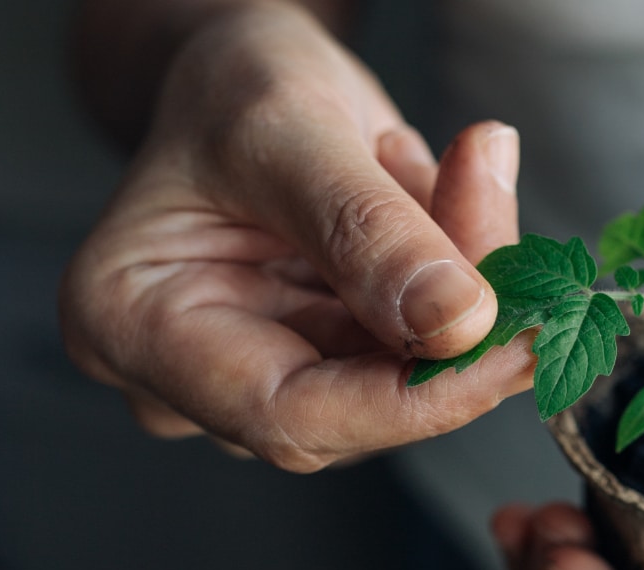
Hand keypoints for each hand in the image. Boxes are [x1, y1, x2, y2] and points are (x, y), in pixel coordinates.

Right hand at [60, 3, 531, 469]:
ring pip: (405, 378)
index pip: (286, 415)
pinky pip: (424, 348)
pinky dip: (465, 278)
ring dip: (467, 285)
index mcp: (136, 327)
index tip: (507, 344)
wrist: (247, 80)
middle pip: (357, 406)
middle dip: (454, 324)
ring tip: (458, 172)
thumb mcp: (288, 126)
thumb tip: (457, 322)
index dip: (411, 399)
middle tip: (503, 217)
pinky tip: (455, 194)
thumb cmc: (227, 88)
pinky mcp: (332, 362)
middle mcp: (194, 378)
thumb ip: (366, 228)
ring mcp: (267, 375)